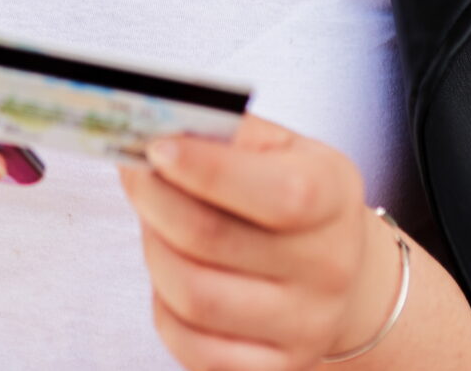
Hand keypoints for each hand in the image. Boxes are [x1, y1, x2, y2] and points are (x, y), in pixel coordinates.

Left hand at [118, 114, 401, 368]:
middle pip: (213, 240)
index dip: (207, 169)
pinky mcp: (272, 367)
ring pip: (193, 295)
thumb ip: (225, 131)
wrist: (334, 268)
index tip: (157, 147)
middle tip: (135, 174)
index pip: (280, 194)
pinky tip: (171, 270)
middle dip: (155, 199)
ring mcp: (304, 326)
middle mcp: (329, 268)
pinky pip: (189, 345)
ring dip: (154, 250)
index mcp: (334, 199)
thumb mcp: (279, 147)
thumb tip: (155, 125)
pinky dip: (163, 304)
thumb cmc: (292, 194)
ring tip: (154, 222)